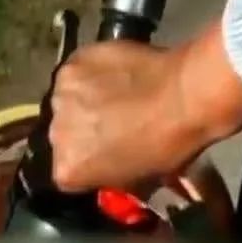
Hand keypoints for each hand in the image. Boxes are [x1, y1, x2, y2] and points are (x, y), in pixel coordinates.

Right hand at [49, 40, 196, 192]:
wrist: (186, 96)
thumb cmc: (169, 145)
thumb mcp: (141, 180)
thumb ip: (112, 176)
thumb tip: (113, 167)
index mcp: (68, 171)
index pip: (69, 172)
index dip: (90, 162)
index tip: (107, 154)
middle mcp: (55, 134)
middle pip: (63, 135)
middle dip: (83, 131)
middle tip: (112, 123)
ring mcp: (61, 95)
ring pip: (68, 100)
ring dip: (84, 100)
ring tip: (115, 95)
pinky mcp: (73, 63)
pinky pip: (78, 71)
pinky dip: (92, 73)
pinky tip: (115, 74)